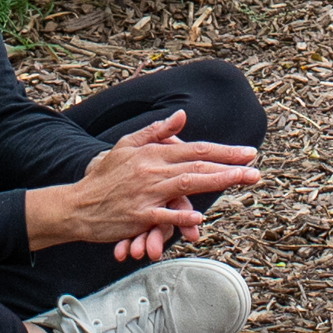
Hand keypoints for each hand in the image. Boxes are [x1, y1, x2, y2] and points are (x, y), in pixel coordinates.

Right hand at [42, 111, 262, 261]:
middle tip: (256, 171)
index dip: (223, 151)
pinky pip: (162, 215)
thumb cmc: (103, 177)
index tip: (248, 153)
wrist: (77, 205)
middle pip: (197, 165)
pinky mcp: (137, 216)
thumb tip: (181, 116)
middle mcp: (152, 171)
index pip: (195, 149)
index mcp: (152, 154)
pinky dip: (180, 215)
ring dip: (216, 182)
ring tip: (240, 181)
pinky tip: (199, 216)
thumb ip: (156, 131)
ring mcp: (145, 193)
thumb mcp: (126, 146)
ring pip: (186, 185)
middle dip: (230, 167)